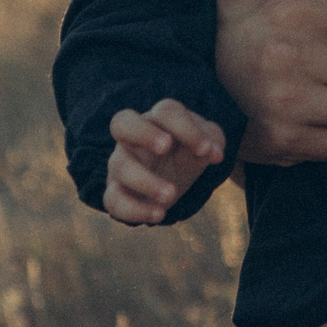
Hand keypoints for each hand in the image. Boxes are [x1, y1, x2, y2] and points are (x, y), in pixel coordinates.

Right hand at [103, 99, 225, 224]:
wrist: (175, 179)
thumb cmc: (189, 152)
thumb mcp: (206, 142)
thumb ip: (212, 140)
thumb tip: (213, 153)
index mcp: (158, 120)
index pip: (166, 112)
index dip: (186, 128)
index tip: (206, 150)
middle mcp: (133, 138)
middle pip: (122, 122)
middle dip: (143, 133)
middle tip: (166, 146)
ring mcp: (121, 163)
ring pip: (120, 166)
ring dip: (146, 181)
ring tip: (171, 195)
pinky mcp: (116, 191)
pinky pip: (113, 200)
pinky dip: (134, 210)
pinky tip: (159, 214)